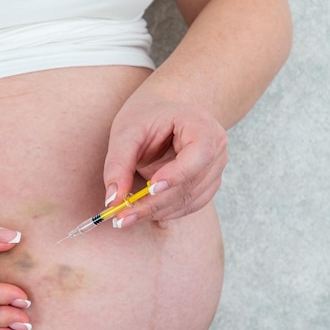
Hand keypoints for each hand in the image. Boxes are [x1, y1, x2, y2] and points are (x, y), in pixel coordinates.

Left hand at [103, 93, 227, 224]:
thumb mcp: (126, 132)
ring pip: (190, 199)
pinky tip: (143, 212)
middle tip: (123, 216)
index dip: (178, 173)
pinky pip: (190, 204)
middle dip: (156, 202)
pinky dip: (166, 212)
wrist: (160, 113)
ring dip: (158, 211)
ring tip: (126, 216)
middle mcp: (216, 147)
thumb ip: (119, 164)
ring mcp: (216, 167)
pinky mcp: (208, 183)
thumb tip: (113, 199)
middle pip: (191, 182)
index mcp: (201, 124)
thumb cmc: (145, 116)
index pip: (200, 153)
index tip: (150, 189)